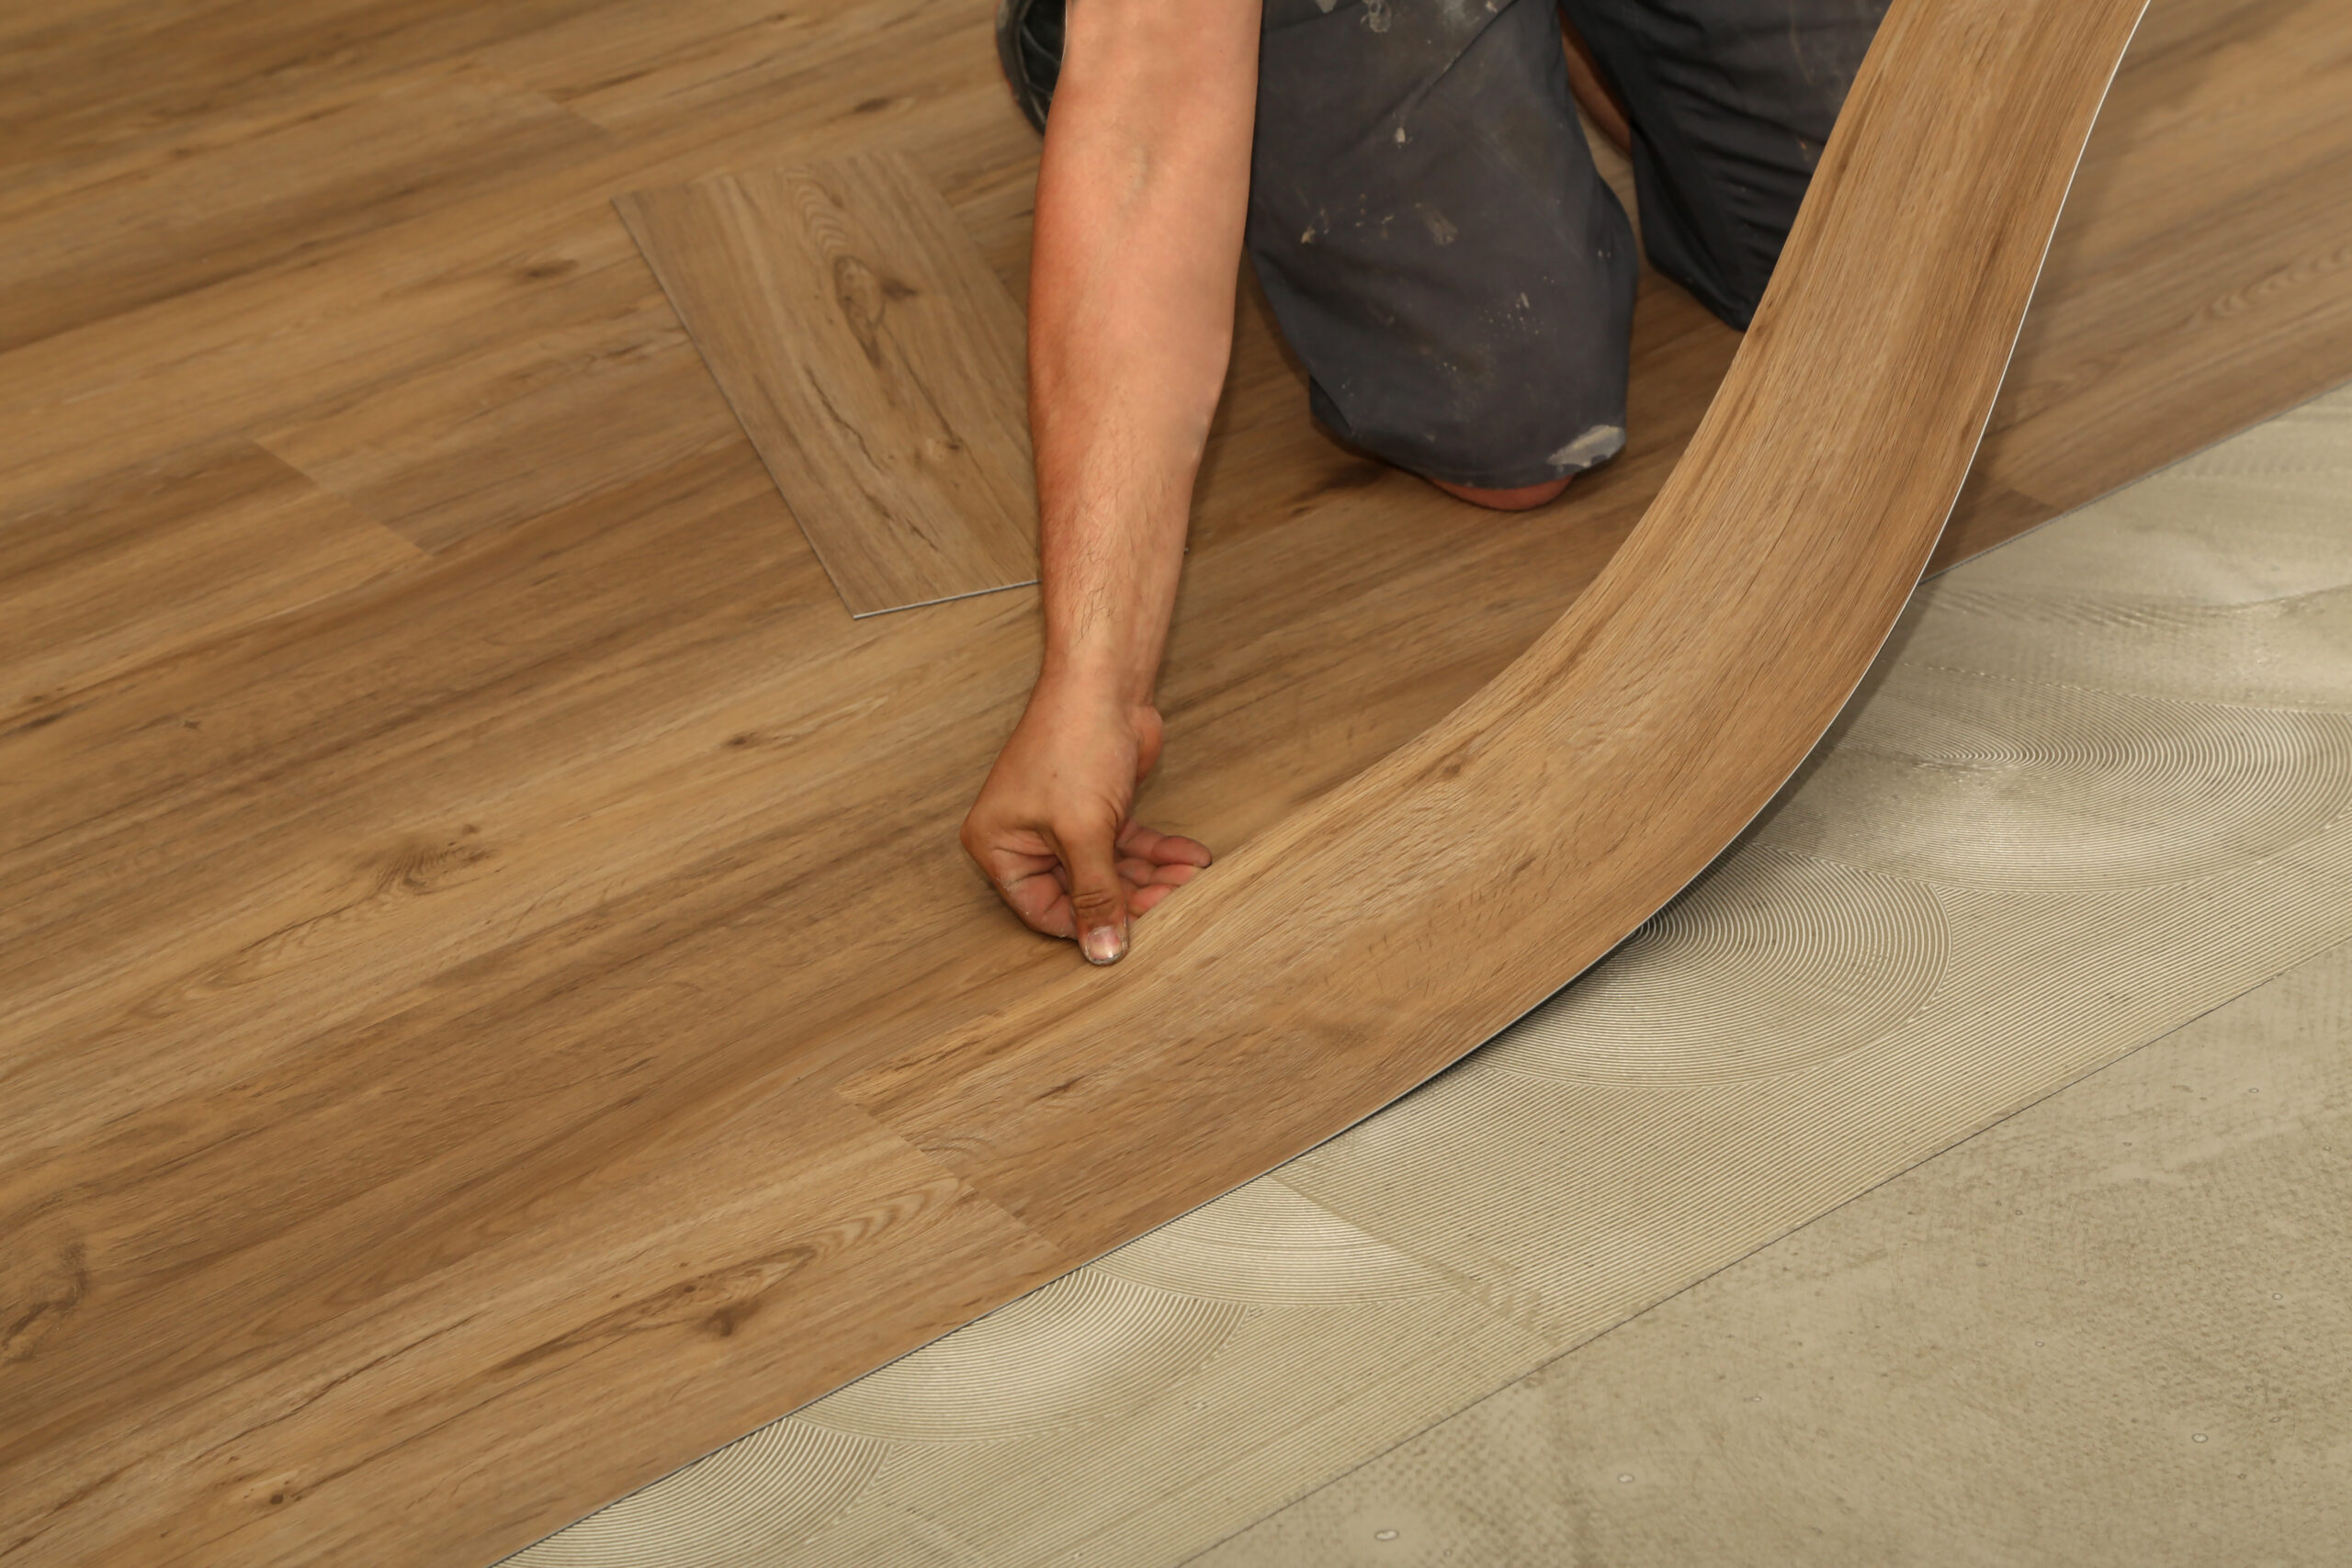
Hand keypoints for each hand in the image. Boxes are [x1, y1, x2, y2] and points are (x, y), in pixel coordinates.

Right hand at [961, 677, 1212, 962]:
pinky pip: (1128, 846)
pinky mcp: (1098, 809)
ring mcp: (1063, 824)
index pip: (1043, 910)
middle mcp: (1026, 839)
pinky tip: (1190, 858)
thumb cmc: (1074, 744)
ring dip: (1153, 877)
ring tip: (1189, 879)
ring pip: (1111, 871)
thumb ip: (1095, 895)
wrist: (1105, 682)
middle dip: (1131, 898)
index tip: (1131, 935)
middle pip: (1081, 892)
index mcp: (999, 846)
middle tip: (1173, 900)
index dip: (1088, 925)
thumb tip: (1101, 953)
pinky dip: (1159, 853)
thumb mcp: (1083, 832)